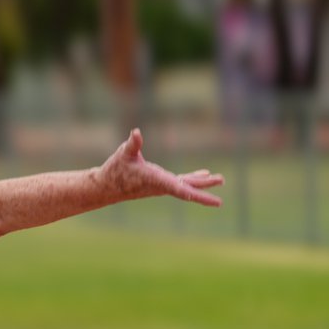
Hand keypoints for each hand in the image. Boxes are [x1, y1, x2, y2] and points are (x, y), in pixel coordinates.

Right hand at [99, 128, 223, 206]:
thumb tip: (136, 132)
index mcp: (154, 180)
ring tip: (220, 179)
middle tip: (221, 180)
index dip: (192, 191)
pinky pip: (181, 181)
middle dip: (204, 187)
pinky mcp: (161, 182)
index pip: (176, 187)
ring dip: (203, 183)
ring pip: (186, 185)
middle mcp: (161, 185)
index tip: (202, 195)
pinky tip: (204, 174)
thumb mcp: (123, 154)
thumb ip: (132, 144)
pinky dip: (193, 178)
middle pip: (187, 188)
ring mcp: (162, 185)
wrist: (107, 187)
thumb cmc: (115, 170)